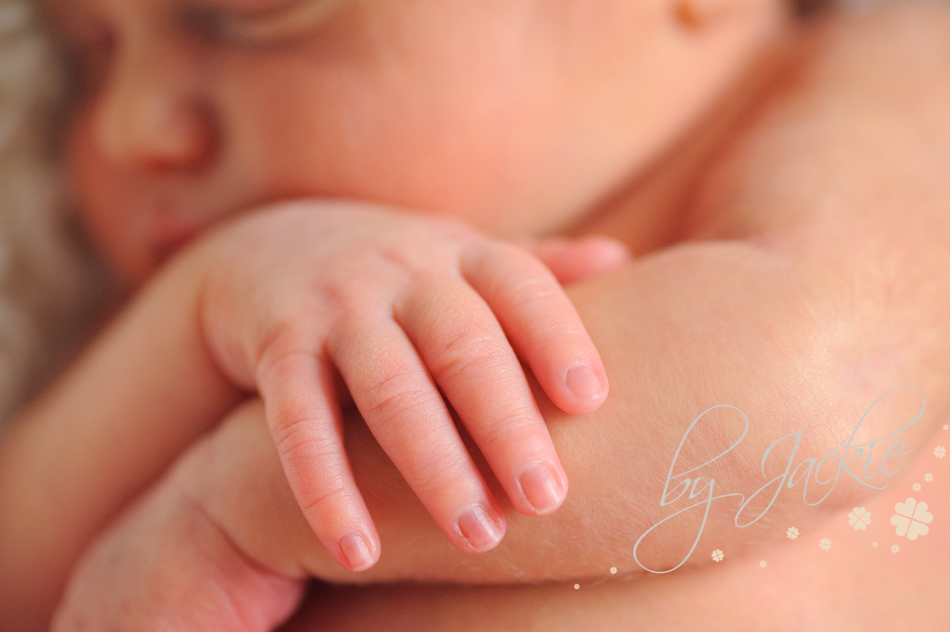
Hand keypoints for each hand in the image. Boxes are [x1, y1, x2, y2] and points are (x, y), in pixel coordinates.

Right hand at [195, 200, 624, 569]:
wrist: (268, 243)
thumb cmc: (399, 271)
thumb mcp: (461, 253)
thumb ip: (536, 263)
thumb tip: (621, 259)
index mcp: (459, 254)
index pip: (518, 285)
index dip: (556, 337)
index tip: (592, 401)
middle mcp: (401, 273)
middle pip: (460, 345)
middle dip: (505, 422)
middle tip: (547, 497)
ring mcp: (336, 308)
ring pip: (387, 388)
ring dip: (433, 465)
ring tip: (478, 536)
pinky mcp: (276, 347)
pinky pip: (298, 423)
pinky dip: (326, 488)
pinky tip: (360, 552)